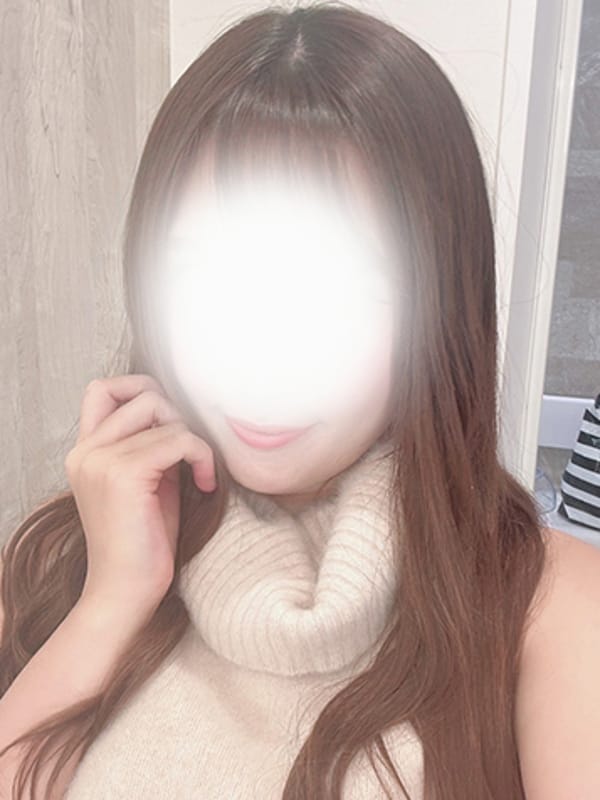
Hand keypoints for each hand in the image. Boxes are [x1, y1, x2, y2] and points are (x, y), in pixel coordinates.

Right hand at [64, 374, 215, 610]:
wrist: (125, 593)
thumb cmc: (143, 542)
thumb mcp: (146, 482)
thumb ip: (151, 445)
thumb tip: (179, 416)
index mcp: (85, 451)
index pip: (103, 389)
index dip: (141, 391)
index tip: (168, 426)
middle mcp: (86, 451)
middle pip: (142, 393)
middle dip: (177, 416)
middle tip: (188, 454)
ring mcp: (101, 460)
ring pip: (165, 415)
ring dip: (193, 441)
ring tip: (197, 472)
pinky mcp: (124, 474)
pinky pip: (180, 440)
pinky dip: (201, 457)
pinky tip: (204, 484)